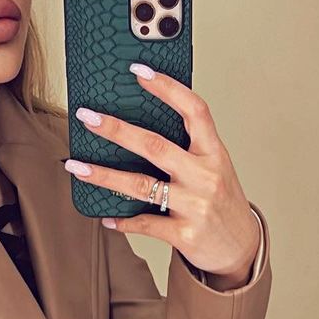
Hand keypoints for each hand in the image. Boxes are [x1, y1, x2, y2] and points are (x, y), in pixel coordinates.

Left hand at [65, 64, 260, 281]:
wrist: (241, 248)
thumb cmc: (223, 202)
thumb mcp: (216, 168)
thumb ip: (189, 148)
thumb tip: (142, 126)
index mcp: (214, 153)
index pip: (194, 111)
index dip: (167, 87)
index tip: (139, 71)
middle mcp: (206, 176)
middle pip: (155, 145)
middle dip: (116, 129)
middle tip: (87, 117)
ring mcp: (195, 206)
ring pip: (140, 185)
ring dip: (103, 175)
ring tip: (77, 167)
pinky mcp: (185, 234)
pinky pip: (144, 223)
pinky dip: (122, 221)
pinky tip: (106, 216)